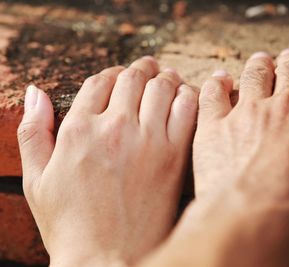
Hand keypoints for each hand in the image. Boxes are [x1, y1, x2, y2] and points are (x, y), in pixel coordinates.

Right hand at [17, 57, 197, 266]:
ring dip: (166, 76)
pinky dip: (188, 95)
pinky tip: (186, 96)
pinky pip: (187, 109)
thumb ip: (34, 132)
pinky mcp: (174, 155)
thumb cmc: (70, 224)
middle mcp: (115, 128)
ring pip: (162, 86)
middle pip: (133, 77)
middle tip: (150, 68)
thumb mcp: (37, 180)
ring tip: (170, 76)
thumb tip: (36, 92)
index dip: (112, 74)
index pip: (100, 81)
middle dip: (142, 68)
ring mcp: (147, 140)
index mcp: (79, 129)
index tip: (121, 77)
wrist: (107, 258)